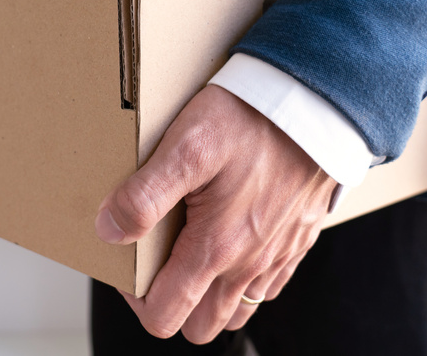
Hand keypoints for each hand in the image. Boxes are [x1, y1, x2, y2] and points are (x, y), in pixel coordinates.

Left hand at [94, 84, 336, 343]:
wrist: (317, 101)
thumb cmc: (252, 119)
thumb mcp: (186, 146)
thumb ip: (145, 194)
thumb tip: (110, 230)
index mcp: (216, 248)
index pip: (164, 316)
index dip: (136, 299)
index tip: (130, 263)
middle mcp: (249, 264)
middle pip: (200, 325)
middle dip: (172, 304)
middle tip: (158, 259)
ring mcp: (277, 256)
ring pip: (237, 310)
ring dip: (210, 296)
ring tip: (192, 252)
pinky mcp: (298, 240)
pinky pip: (269, 285)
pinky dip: (245, 277)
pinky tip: (231, 238)